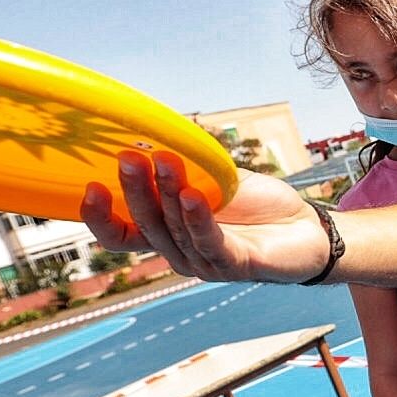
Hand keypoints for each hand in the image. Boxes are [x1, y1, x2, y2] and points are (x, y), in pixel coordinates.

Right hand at [81, 150, 329, 282]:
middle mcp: (180, 252)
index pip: (121, 234)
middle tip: (127, 157)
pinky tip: (193, 196)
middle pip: (145, 226)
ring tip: (163, 161)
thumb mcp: (217, 179)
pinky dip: (199, 218)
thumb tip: (157, 131)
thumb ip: (189, 164)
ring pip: (175, 230)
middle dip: (134, 190)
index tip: (90, 185)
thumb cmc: (259, 206)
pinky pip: (210, 242)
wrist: (307, 228)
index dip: (100, 217)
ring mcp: (205, 262)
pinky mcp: (234, 265)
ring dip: (167, 193)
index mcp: (168, 233)